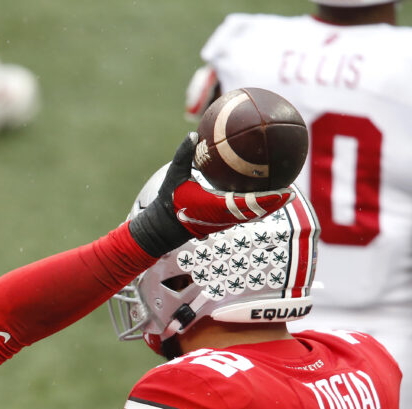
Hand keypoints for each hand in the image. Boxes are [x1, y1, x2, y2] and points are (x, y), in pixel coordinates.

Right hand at [128, 133, 293, 255]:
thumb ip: (183, 155)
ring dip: (268, 205)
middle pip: (256, 211)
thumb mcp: (173, 176)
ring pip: (253, 214)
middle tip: (291, 191)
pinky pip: (244, 213)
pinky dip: (257, 206)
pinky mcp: (223, 221)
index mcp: (216, 206)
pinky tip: (264, 195)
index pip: (248, 205)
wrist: (164, 227)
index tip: (284, 191)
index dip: (267, 200)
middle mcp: (225, 216)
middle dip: (274, 203)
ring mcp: (225, 220)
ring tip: (285, 194)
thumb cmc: (169, 201)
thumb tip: (193, 133)